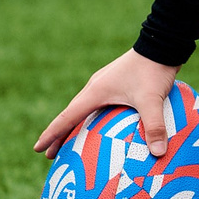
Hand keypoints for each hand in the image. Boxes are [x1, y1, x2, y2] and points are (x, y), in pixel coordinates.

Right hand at [35, 48, 177, 157]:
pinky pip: (96, 105)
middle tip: (49, 154)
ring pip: (82, 109)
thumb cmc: (153, 70)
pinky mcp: (115, 82)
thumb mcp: (153, 99)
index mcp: (96, 91)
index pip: (67, 117)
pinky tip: (99, 127)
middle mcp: (95, 87)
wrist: (161, 44)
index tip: (37, 149)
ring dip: (74, 126)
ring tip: (69, 144)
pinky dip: (90, 118)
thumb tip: (158, 154)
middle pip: (71, 114)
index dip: (52, 134)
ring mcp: (104, 83)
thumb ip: (155, 126)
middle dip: (59, 135)